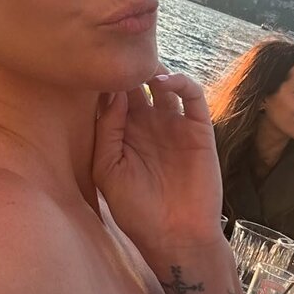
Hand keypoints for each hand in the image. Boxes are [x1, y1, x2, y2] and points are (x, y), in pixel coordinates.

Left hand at [92, 71, 225, 276]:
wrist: (174, 236)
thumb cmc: (135, 209)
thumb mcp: (108, 171)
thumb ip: (107, 132)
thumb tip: (113, 96)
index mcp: (122, 133)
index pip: (113, 96)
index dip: (105, 81)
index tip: (95, 69)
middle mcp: (148, 124)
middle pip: (136, 84)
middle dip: (127, 69)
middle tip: (118, 57)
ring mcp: (173, 124)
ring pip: (164, 83)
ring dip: (153, 69)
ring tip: (140, 67)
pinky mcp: (198, 129)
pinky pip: (192, 96)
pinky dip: (181, 81)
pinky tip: (164, 81)